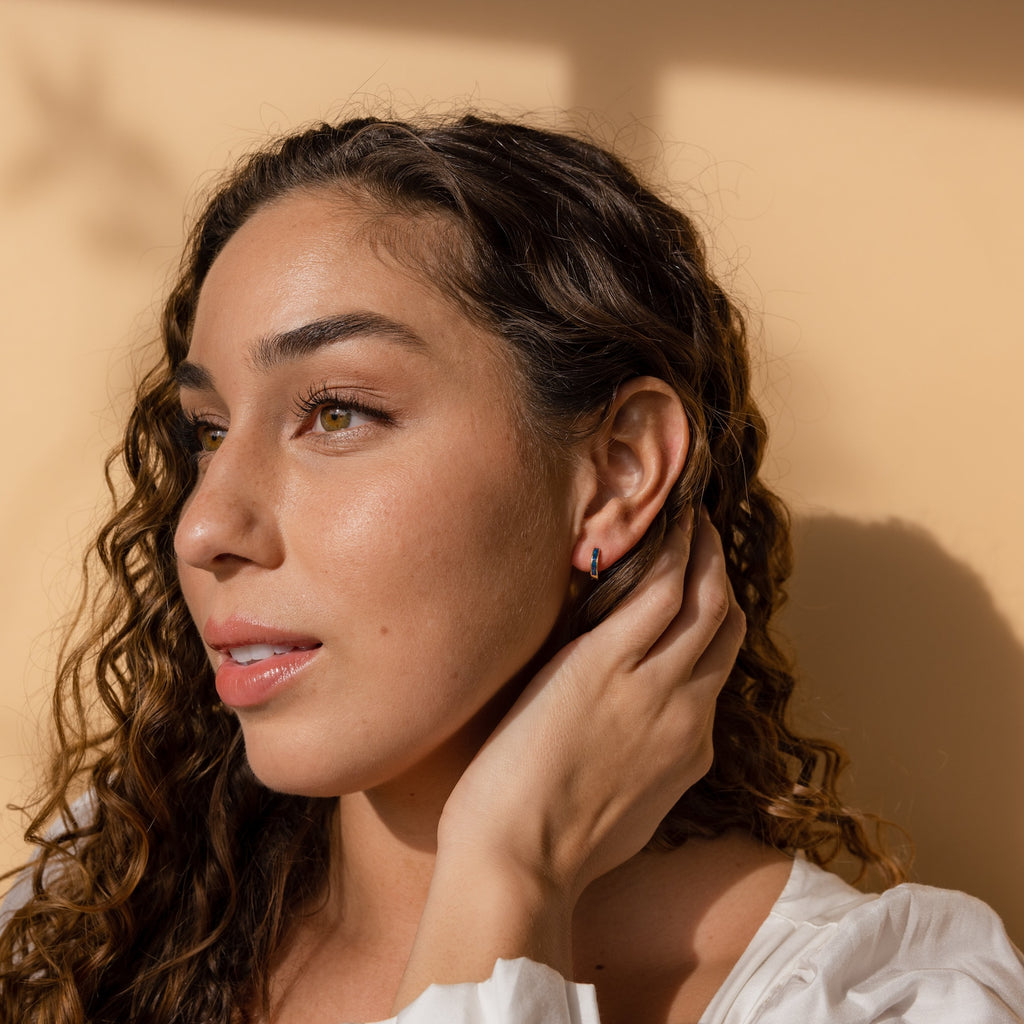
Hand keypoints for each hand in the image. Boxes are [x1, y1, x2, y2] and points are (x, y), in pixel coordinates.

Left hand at [392, 512, 744, 1008]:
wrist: (519, 861)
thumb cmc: (553, 849)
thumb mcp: (627, 812)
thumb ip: (645, 768)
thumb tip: (629, 743)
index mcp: (690, 749)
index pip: (716, 671)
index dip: (712, 627)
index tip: (699, 596)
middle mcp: (687, 709)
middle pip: (724, 627)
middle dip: (720, 577)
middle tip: (706, 538)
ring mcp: (653, 683)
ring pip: (703, 599)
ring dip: (703, 551)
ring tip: (692, 516)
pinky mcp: (608, 661)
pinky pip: (659, 589)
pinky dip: (672, 551)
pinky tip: (668, 521)